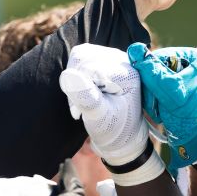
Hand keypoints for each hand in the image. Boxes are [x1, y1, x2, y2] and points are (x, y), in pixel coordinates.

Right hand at [59, 44, 167, 185]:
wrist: (121, 137)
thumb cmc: (114, 130)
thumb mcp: (100, 118)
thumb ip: (87, 97)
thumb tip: (68, 74)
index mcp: (128, 72)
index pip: (90, 69)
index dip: (80, 89)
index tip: (82, 113)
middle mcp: (122, 59)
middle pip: (83, 59)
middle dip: (77, 85)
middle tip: (81, 110)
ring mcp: (112, 58)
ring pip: (79, 58)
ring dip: (75, 81)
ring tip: (83, 102)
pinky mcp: (101, 60)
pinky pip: (79, 60)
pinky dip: (75, 78)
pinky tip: (83, 94)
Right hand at [127, 42, 196, 168]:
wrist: (196, 139)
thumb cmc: (189, 116)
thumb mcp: (171, 92)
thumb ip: (153, 72)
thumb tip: (134, 49)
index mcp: (191, 57)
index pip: (158, 57)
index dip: (152, 75)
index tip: (156, 93)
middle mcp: (185, 64)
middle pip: (153, 69)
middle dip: (151, 89)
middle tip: (159, 104)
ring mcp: (178, 78)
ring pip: (150, 81)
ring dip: (150, 98)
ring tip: (160, 110)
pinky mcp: (171, 91)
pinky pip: (152, 91)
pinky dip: (152, 103)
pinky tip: (160, 112)